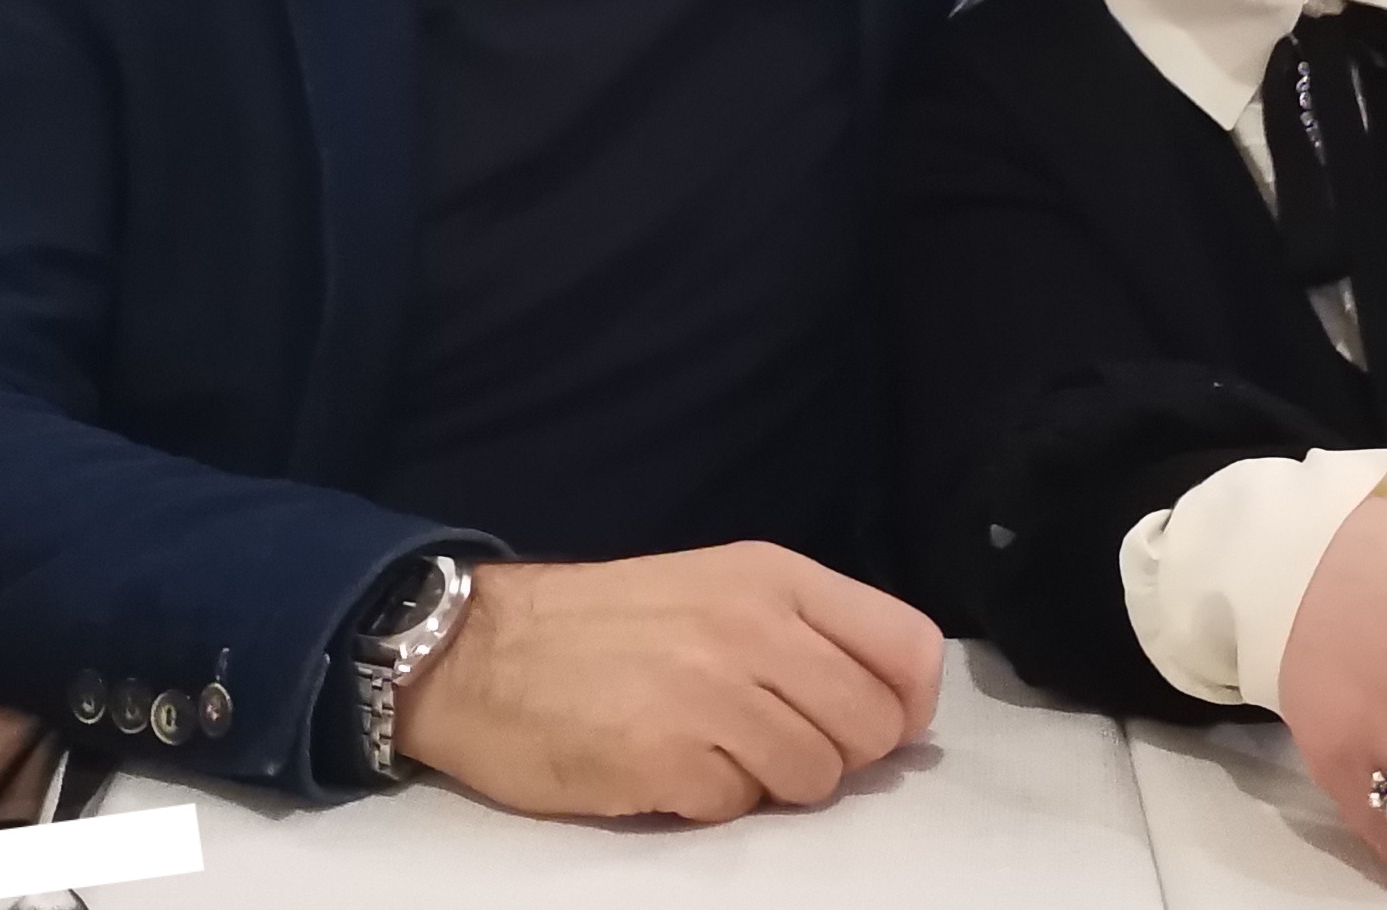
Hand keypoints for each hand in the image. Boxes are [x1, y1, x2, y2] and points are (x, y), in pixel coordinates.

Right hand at [393, 541, 942, 821]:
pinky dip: (712, 804)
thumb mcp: (718, 587)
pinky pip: (741, 810)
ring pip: (816, 777)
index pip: (909, 645)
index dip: (909, 703)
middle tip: (778, 744)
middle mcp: (754, 626)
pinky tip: (668, 769)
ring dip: (775, 785)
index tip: (878, 726)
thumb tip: (892, 705)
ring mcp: (712, 693)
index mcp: (775, 577)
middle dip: (840, 754)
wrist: (478, 653)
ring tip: (716, 752)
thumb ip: (806, 631)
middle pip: (872, 725)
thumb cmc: (605, 624)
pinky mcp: (666, 758)